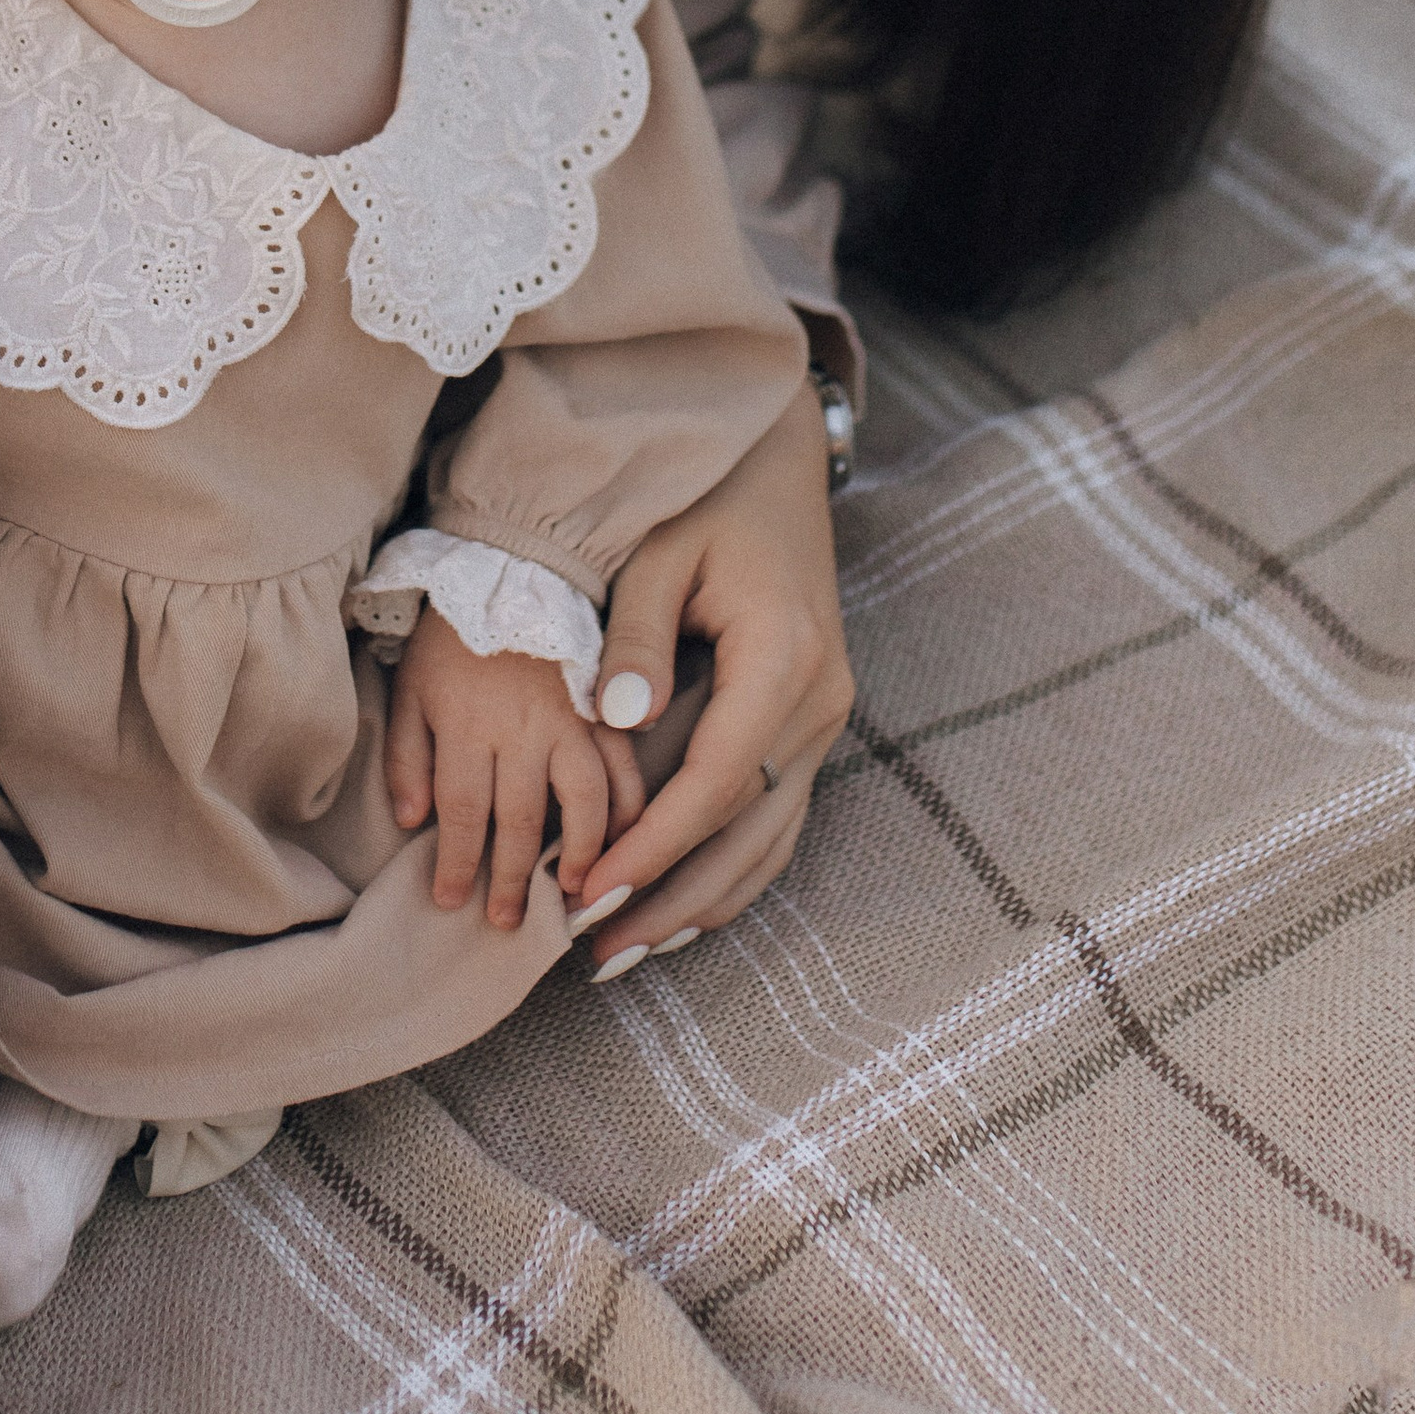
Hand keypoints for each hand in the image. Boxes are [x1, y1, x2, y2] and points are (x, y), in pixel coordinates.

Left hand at [385, 606, 644, 926]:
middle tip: (505, 922)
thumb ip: (408, 754)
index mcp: (469, 722)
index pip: (465, 811)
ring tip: (572, 896)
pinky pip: (629, 766)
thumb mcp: (410, 684)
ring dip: (580, 855)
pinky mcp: (606, 706)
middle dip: (512, 879)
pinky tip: (626, 842)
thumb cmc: (451, 633)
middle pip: (522, 820)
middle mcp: (524, 728)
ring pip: (586, 802)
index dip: (458, 863)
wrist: (511, 565)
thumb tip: (412, 820)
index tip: (450, 902)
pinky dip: (632, 809)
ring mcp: (572, 718)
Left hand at [572, 385, 853, 971]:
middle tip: (591, 951)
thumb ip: (635, 637)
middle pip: (746, 833)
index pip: (714, 782)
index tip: (588, 889)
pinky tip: (676, 908)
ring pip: (769, 841)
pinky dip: (729, 871)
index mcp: (784, 659)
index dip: (652, 846)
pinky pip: (777, 819)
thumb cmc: (705, 497)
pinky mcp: (813, 725)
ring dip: (698, 902)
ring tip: (622, 950)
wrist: (778, 462)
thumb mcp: (659, 552)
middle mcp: (820, 701)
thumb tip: (615, 718)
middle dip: (668, 898)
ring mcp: (826, 718)